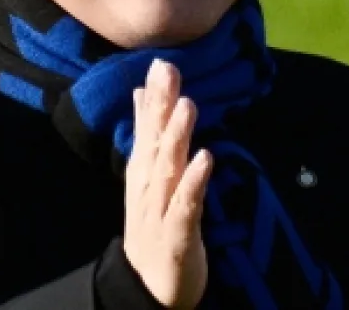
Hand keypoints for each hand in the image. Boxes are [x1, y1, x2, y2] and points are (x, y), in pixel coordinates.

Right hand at [123, 59, 212, 308]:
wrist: (148, 286)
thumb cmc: (154, 225)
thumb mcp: (147, 177)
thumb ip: (147, 134)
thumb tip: (142, 93)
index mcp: (144, 172)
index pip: (147, 128)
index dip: (155, 96)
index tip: (161, 62)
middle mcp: (148, 186)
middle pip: (155, 141)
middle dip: (162, 106)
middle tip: (169, 69)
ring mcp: (160, 209)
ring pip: (168, 169)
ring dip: (177, 136)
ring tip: (188, 105)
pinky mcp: (178, 234)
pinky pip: (186, 205)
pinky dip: (194, 182)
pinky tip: (206, 158)